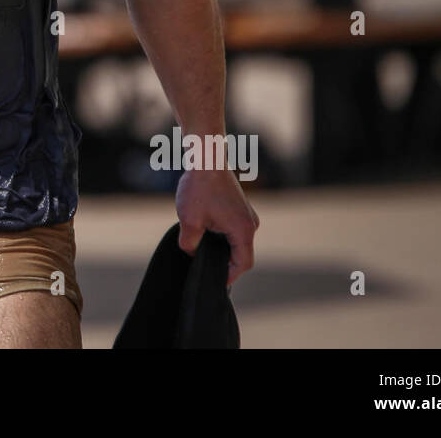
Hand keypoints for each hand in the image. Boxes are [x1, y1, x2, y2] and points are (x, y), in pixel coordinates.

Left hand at [175, 167, 258, 286]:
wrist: (206, 158)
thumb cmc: (200, 187)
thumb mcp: (189, 220)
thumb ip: (189, 243)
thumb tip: (190, 254)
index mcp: (243, 230)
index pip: (243, 264)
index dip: (229, 276)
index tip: (215, 282)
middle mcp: (250, 223)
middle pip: (241, 254)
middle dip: (224, 262)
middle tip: (204, 267)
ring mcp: (247, 214)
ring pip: (237, 241)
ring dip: (222, 247)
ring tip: (203, 250)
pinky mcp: (240, 207)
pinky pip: (235, 229)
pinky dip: (222, 235)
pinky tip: (206, 233)